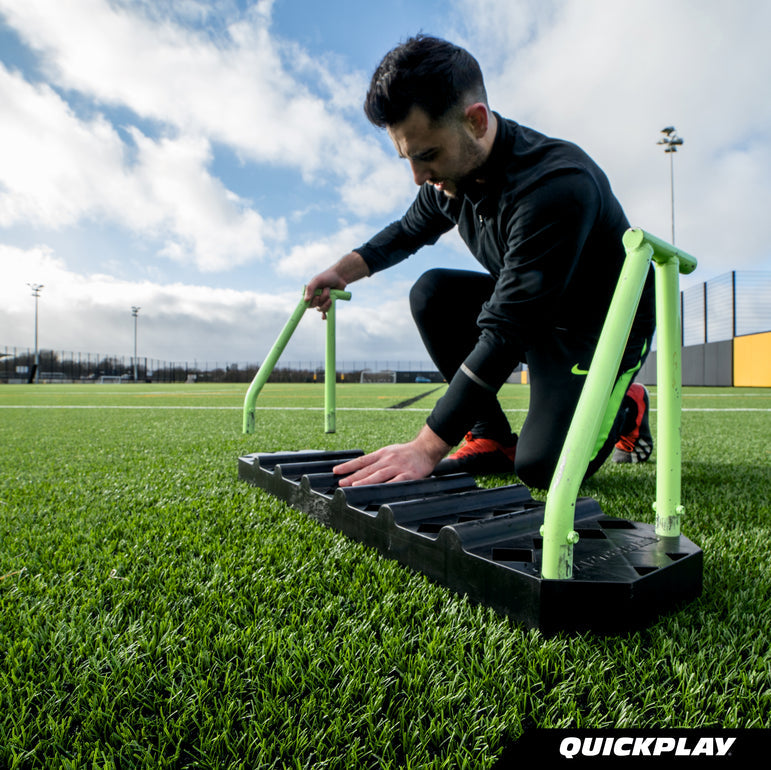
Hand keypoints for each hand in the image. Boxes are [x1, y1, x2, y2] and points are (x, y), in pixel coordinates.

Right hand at [304, 252, 369, 318]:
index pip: (306, 302)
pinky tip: (324, 317)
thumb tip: (306, 300)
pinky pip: (326, 312)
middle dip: (322, 298)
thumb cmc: (327, 277)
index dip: (309, 303)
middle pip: (315, 305)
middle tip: (326, 290)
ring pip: (322, 307)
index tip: (316, 299)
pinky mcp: (329, 304)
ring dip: (327, 301)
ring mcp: (322, 301)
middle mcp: (314, 298)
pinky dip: (325, 315)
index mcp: (309, 293)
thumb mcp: (317, 280)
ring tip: (330, 292)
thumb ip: (310, 288)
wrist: (340, 277)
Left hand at [334, 426, 450, 486]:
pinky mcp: (408, 475)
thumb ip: (377, 461)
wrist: (426, 449)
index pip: (362, 460)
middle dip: (353, 476)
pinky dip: (386, 487)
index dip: (349, 466)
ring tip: (353, 486)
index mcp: (382, 453)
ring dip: (365, 481)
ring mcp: (398, 467)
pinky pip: (396, 482)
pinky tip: (378, 492)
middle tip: (340, 482)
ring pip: (379, 475)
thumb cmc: (407, 453)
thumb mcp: (390, 452)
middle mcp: (388, 459)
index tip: (336, 471)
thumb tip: (361, 470)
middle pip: (368, 469)